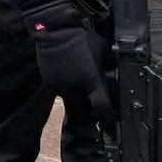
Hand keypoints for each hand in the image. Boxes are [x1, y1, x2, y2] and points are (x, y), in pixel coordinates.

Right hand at [27, 0, 112, 126]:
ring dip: (77, 100)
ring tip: (80, 85)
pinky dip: (66, 88)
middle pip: (85, 114)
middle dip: (90, 116)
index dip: (107, 122)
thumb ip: (105, 64)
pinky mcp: (51, 84)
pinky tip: (68, 75)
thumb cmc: (80, 38)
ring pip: (72, 103)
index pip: (102, 109)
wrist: (54, 31)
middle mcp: (77, 90)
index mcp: (92, 82)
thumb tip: (109, 68)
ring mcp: (62, 88)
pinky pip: (61, 92)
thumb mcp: (102, 49)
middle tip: (94, 112)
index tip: (110, 129)